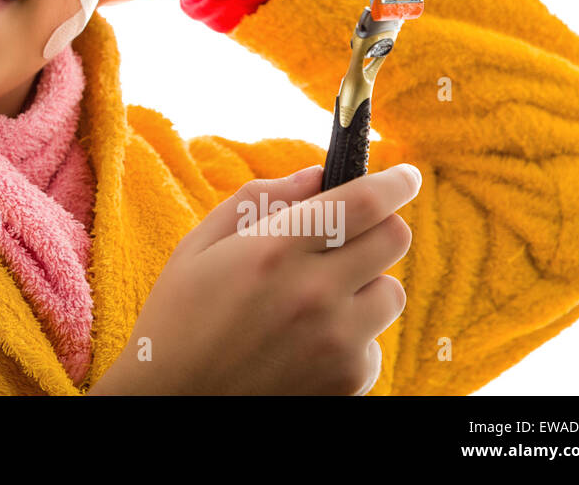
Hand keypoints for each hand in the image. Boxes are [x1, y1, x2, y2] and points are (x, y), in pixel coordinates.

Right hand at [88, 162, 420, 394]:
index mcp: (274, 249)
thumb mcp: (199, 245)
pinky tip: (306, 343)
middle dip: (379, 228)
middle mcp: (314, 293)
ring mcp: (336, 341)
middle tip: (350, 236)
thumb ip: (259, 200)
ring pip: (390, 292)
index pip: (364, 202)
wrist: (173, 403)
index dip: (394, 181)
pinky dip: (352, 336)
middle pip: (394, 240)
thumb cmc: (178, 319)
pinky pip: (375, 343)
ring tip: (315, 300)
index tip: (405, 176)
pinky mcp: (348, 381)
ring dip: (365, 285)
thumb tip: (316, 177)